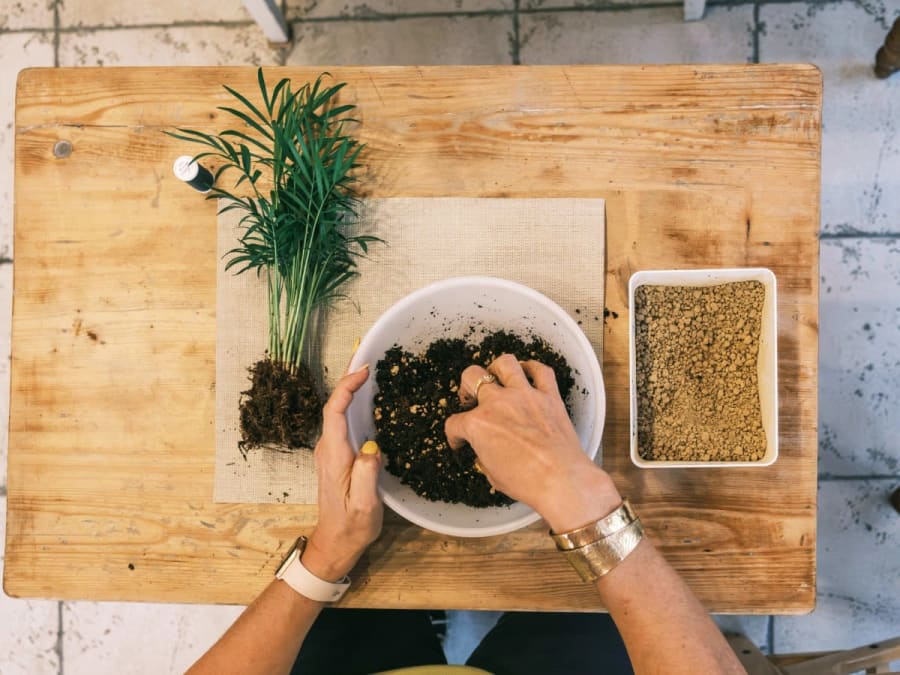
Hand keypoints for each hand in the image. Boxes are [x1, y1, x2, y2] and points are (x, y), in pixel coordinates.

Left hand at [304, 365, 382, 581]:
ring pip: (337, 410)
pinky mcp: (337, 454)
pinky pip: (342, 419)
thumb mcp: (364, 505)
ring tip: (368, 366)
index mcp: (334, 455)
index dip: (347, 387)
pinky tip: (366, 395)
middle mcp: (328, 448)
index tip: (364, 369)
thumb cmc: (352, 526)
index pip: (335, 411)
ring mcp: (330, 450)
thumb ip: (366, 475)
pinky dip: (352, 401)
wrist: (336, 542)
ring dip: (350, 387)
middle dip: (348, 377)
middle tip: (366, 352)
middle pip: (334, 404)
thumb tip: (372, 447)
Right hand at [444, 354, 621, 532]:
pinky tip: (528, 374)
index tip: (459, 440)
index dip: (454, 434)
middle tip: (471, 398)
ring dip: (497, 368)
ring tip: (497, 378)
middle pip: (471, 377)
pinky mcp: (550, 396)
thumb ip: (484, 455)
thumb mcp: (493, 475)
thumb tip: (486, 450)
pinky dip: (533, 368)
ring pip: (505, 363)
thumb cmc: (527, 483)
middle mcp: (498, 403)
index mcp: (478, 425)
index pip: (455, 423)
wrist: (562, 480)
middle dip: (466, 386)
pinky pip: (541, 370)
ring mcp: (525, 395)